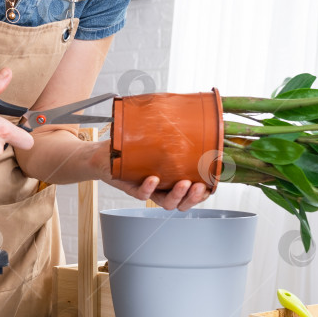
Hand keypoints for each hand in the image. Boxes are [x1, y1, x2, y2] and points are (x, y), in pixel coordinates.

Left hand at [93, 140, 209, 210]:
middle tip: (197, 186)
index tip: (209, 185)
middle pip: (182, 203)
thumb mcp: (157, 140)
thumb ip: (173, 134)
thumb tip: (192, 113)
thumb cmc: (135, 147)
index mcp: (173, 179)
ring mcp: (149, 189)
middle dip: (193, 197)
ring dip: (176, 195)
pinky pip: (142, 194)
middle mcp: (163, 188)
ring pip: (166, 203)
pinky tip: (153, 179)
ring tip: (182, 184)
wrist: (108, 153)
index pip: (192, 193)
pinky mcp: (132, 188)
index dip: (202, 194)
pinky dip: (148, 188)